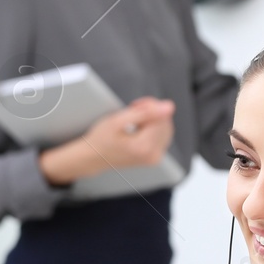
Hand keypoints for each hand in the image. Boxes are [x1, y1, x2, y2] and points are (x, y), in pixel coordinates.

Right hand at [38, 97, 174, 185]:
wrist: (94, 157)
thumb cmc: (101, 139)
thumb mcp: (117, 121)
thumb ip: (144, 112)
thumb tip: (169, 107)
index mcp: (144, 146)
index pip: (162, 116)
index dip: (150, 105)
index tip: (134, 105)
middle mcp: (153, 155)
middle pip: (165, 122)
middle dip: (152, 111)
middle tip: (133, 110)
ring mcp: (154, 158)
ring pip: (165, 128)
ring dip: (152, 119)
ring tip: (134, 119)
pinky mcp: (154, 158)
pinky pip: (162, 136)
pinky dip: (152, 128)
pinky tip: (139, 128)